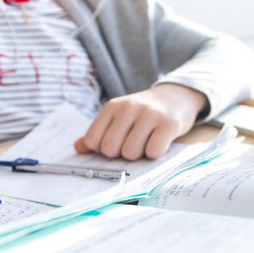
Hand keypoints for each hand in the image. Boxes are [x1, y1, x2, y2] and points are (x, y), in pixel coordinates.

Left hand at [74, 83, 206, 159]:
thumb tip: (78, 148)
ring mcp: (150, 114)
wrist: (175, 97)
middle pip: (110, 149)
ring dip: (139, 155)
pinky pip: (153, 152)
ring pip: (131, 152)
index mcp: (112, 106)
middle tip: (132, 145)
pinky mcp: (169, 124)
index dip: (102, 150)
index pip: (93, 140)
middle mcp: (129, 107)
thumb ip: (98, 133)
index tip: (116, 143)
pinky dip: (154, 154)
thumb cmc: (142, 114)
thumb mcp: (118, 117)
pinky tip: (158, 143)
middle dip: (120, 154)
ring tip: (146, 143)